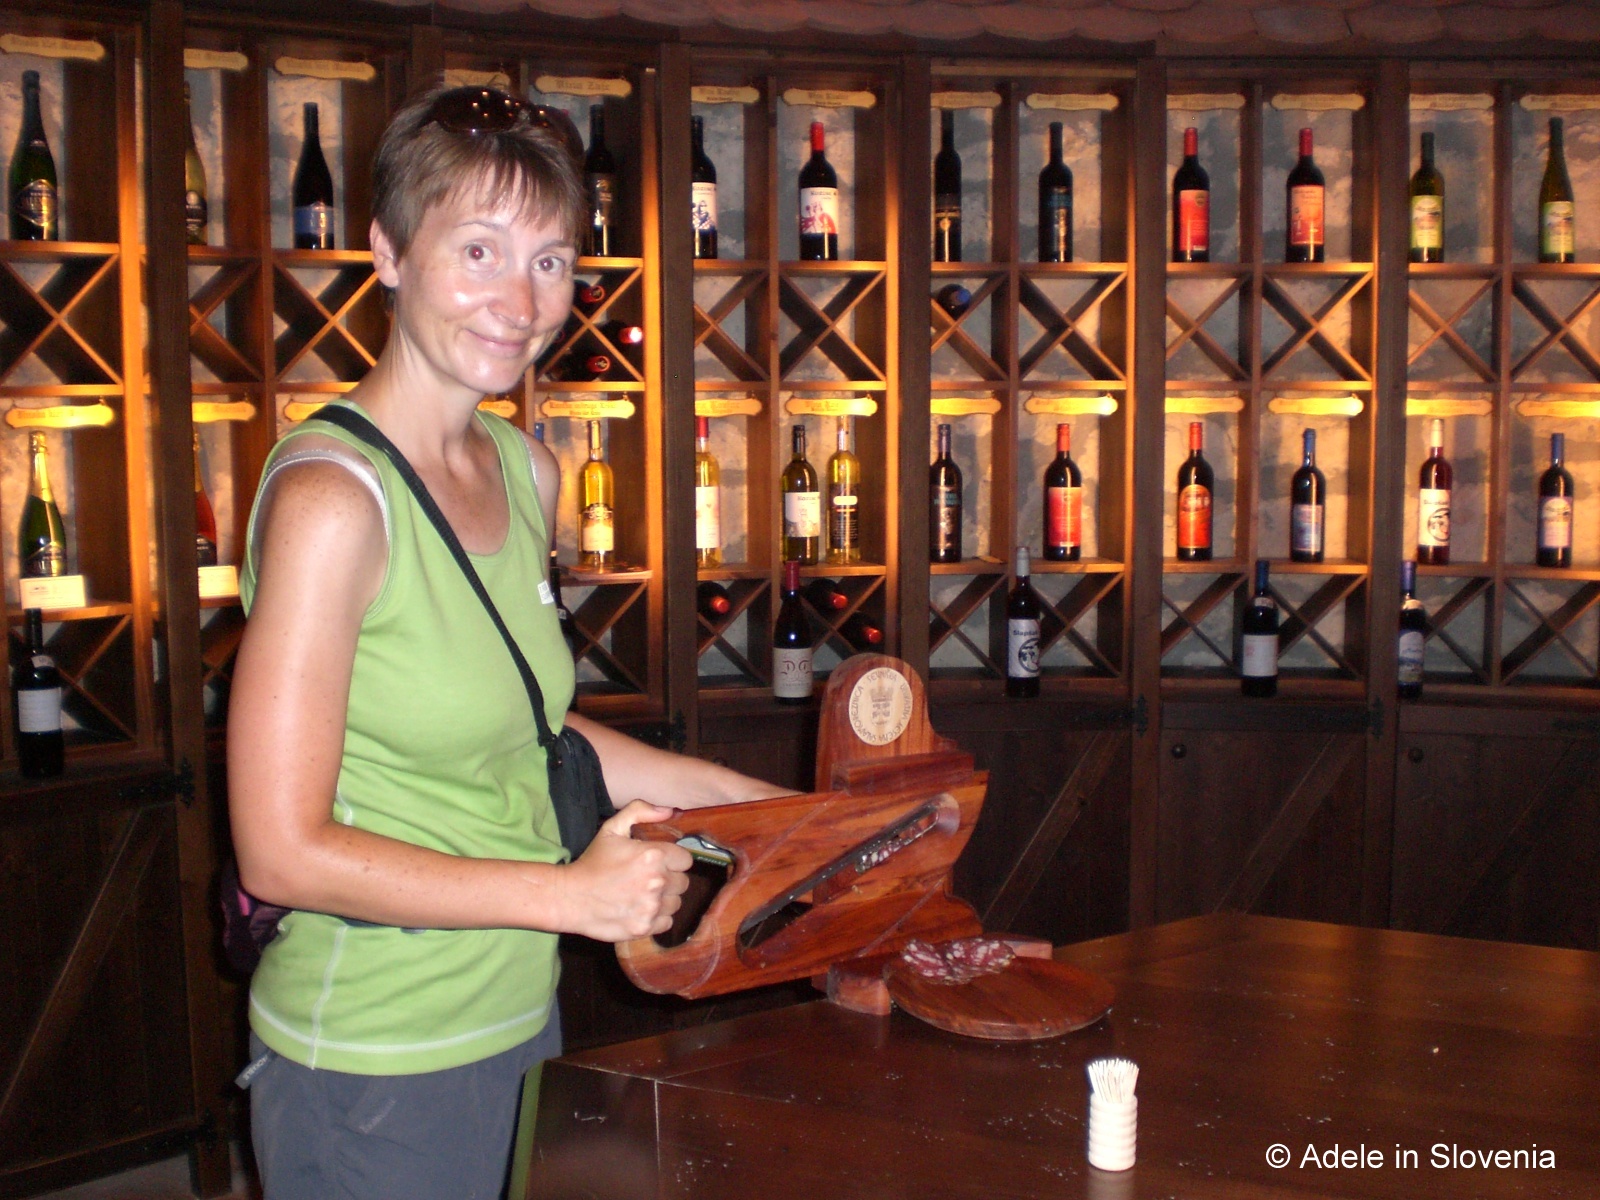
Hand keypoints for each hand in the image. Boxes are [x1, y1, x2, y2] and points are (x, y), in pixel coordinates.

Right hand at [561, 801, 691, 941]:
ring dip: (665, 899)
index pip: (685, 860)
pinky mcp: (644, 927)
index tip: (661, 862)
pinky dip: (657, 917)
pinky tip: (641, 909)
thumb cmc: (592, 862)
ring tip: (644, 894)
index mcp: (653, 856)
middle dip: (670, 879)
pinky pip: (667, 922)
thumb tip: (669, 811)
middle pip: (683, 882)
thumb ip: (640, 811)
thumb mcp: (612, 828)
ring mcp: (651, 907)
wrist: (570, 897)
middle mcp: (657, 882)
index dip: (674, 860)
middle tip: (649, 879)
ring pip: (676, 903)